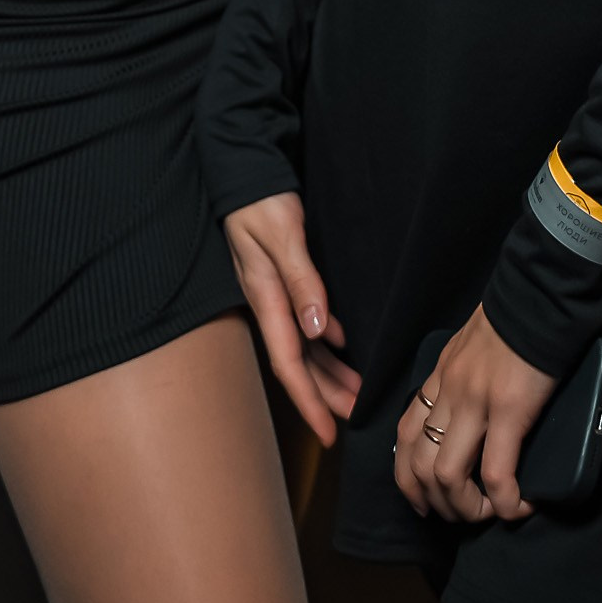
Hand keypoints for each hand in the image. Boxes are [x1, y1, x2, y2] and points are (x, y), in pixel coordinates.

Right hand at [222, 193, 360, 447]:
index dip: (309, 401)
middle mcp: (269, 302)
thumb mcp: (283, 234)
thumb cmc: (261, 200)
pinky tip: (342, 348)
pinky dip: (325, 343)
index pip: (289, 363)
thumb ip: (301, 279)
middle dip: (323, 396)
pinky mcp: (282, 279)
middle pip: (298, 363)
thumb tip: (318, 330)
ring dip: (328, 373)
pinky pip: (304, 323)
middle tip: (355, 421)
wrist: (245, 169)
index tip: (329, 433)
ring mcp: (274, 293)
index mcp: (266, 298)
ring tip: (356, 394)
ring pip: (303, 346)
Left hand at [394, 305, 556, 523]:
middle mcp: (449, 392)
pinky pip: (496, 473)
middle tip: (463, 514)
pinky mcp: (508, 409)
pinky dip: (505, 501)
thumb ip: (463, 376)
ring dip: (466, 508)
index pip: (404, 435)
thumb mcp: (472, 347)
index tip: (425, 501)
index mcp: (441, 377)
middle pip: (418, 466)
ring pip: (447, 476)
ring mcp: (474, 401)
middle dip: (437, 504)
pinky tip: (521, 504)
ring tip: (491, 511)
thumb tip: (471, 410)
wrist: (540, 294)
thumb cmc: (515, 319)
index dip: (408, 479)